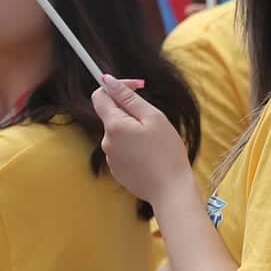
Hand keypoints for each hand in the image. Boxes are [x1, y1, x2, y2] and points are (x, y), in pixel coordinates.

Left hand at [90, 75, 187, 206]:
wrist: (170, 190)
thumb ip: (128, 97)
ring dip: (133, 130)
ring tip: (154, 141)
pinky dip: (133, 146)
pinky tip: (150, 154)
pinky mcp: (116, 169)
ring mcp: (110, 157)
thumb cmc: (166, 152)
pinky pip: (122, 149)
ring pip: (118, 133)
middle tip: (153, 120)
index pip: (100, 96)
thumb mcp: (153, 118)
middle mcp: (106, 141)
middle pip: (111, 115)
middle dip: (130, 112)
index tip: (136, 87)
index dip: (117, 87)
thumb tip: (107, 80)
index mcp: (113, 125)